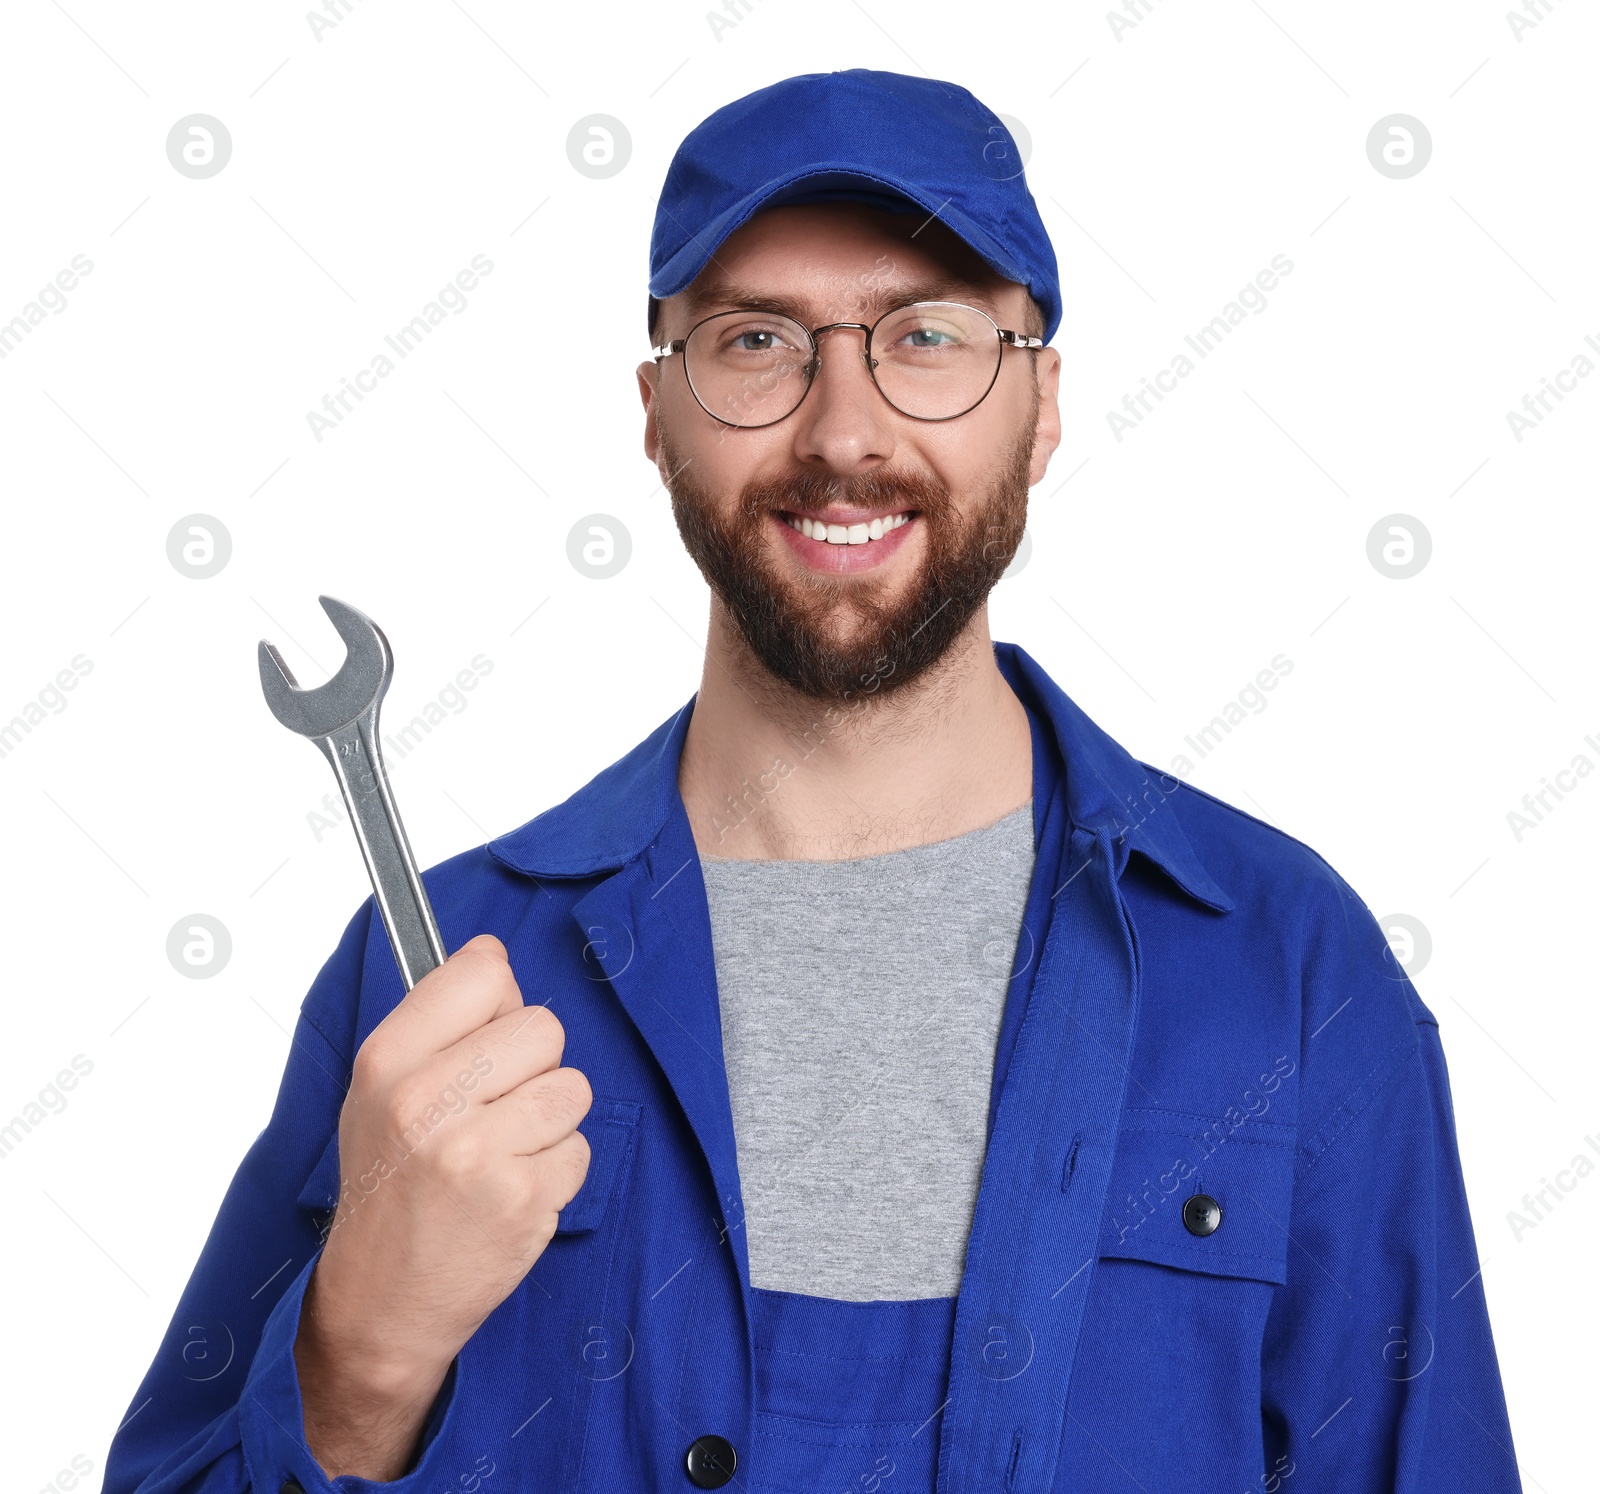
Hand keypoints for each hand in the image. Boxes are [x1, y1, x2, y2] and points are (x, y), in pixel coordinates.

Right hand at [293, 933, 591, 1477]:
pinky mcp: (522, 1199)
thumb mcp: (380, 1090)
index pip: (483, 972)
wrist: (379, 1303)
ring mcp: (477, 1151)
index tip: (486, 1031)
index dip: (499, 1000)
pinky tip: (512, 1191)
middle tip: (494, 1108)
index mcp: (389, 1061)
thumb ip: (438, 1019)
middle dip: (534, 1065)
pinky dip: (557, 1171)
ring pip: (572, 1087)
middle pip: (543, 1026)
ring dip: (551, 1120)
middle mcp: (428, 1100)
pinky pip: (580, 1149)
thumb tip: (495, 956)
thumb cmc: (388, 1189)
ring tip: (503, 1152)